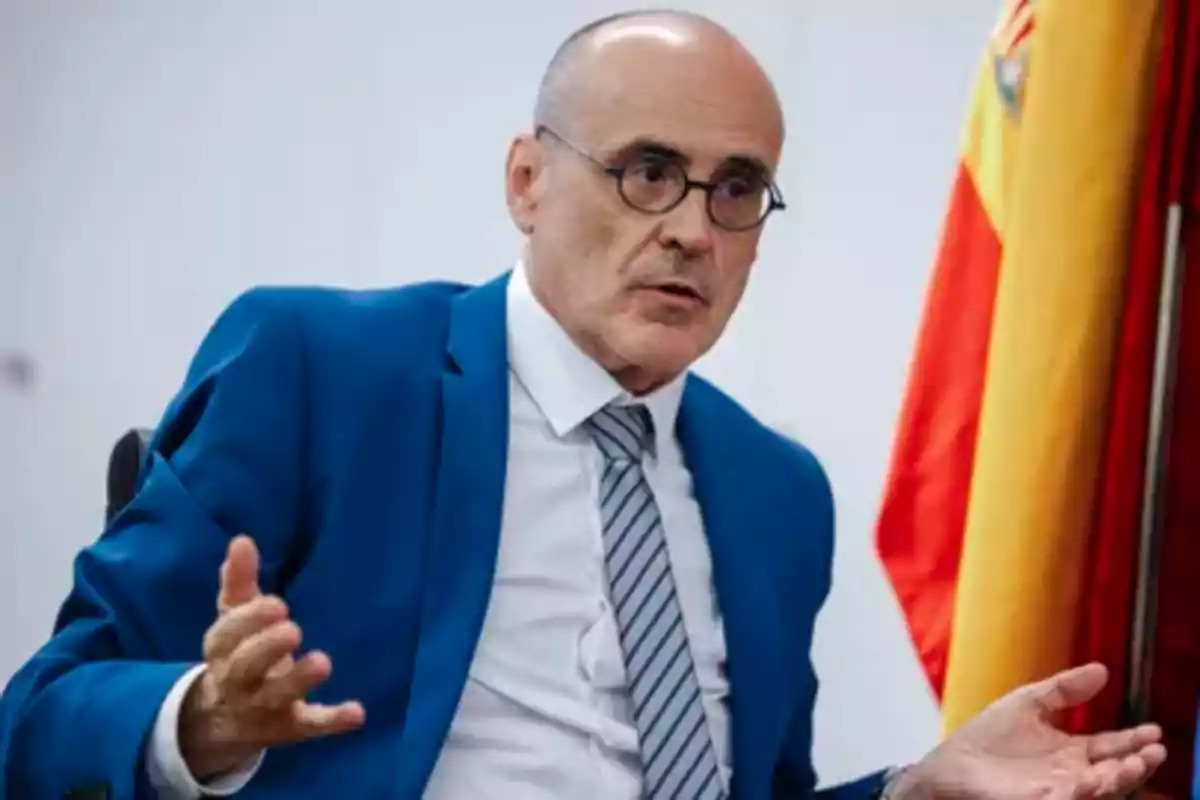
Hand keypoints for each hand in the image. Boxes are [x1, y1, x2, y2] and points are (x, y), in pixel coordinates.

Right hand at [178, 535, 365, 779]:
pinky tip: (357, 712)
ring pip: (277, 696)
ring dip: (299, 681)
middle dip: (268, 648)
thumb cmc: (236, 653)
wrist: (222, 720)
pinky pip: (310, 726)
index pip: (228, 635)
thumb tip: (242, 540)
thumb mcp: (233, 619)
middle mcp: (238, 680)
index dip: (250, 620)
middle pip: (247, 666)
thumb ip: (238, 582)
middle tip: (293, 629)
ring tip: (322, 662)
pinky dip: (332, 721)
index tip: (278, 604)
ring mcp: (263, 707)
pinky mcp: (290, 727)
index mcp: (223, 649)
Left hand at [890, 663, 1165, 798]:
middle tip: (1152, 752)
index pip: (1111, 747)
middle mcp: (1071, 774)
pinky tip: (1088, 781)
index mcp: (1072, 751)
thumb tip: (1102, 669)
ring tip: (1132, 766)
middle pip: (1113, 772)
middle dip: (1136, 764)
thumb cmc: (989, 737)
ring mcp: (1057, 791)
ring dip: (1118, 779)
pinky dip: (1080, 792)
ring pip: (1098, 789)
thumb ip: (1064, 689)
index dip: (1134, 741)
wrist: (954, 762)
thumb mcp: (1030, 702)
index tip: (1153, 731)